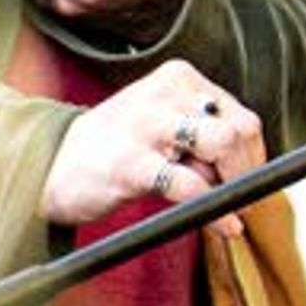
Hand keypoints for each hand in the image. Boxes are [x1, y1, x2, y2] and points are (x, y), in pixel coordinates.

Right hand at [43, 59, 270, 231]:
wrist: (52, 164)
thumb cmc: (120, 147)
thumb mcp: (165, 125)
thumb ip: (206, 135)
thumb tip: (252, 169)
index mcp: (179, 80)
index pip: (242, 117)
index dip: (254, 157)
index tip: (247, 183)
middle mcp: (166, 95)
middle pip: (238, 130)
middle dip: (247, 171)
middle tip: (238, 198)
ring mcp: (147, 126)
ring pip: (220, 146)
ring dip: (231, 185)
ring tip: (220, 206)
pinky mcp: (130, 163)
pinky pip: (190, 186)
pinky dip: (215, 210)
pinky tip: (224, 226)